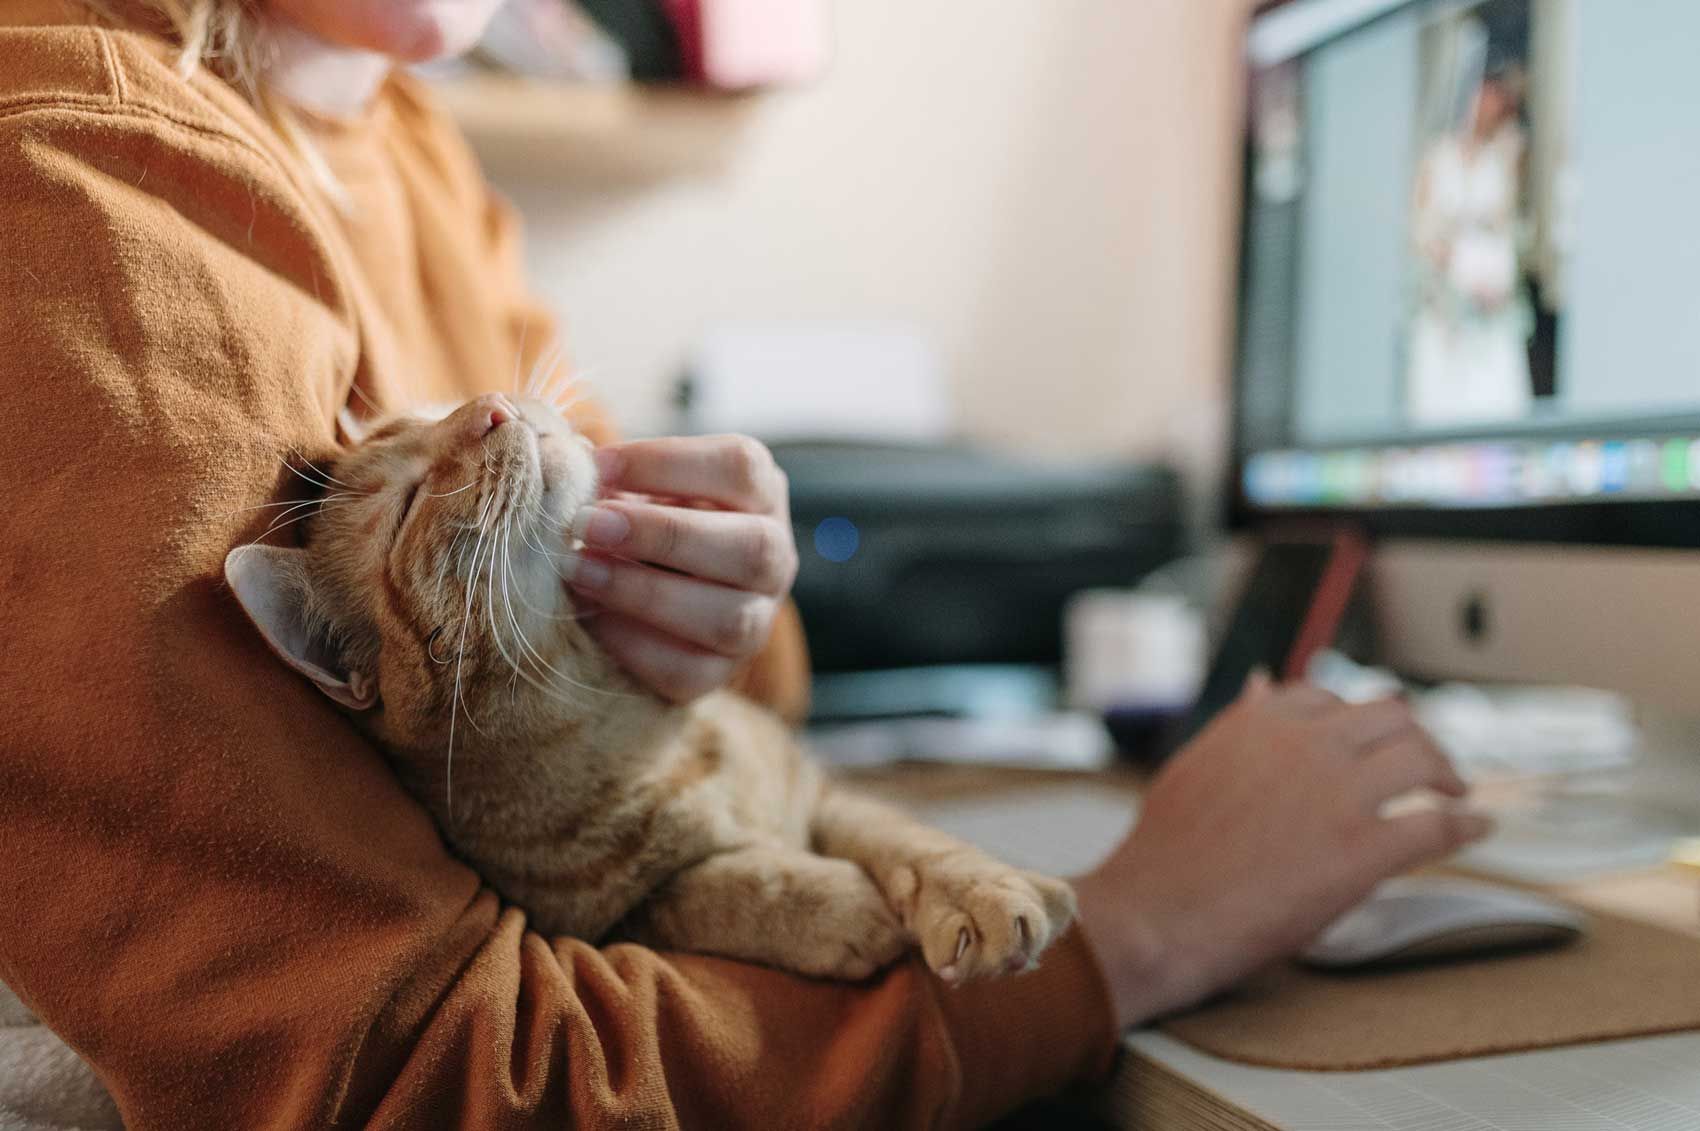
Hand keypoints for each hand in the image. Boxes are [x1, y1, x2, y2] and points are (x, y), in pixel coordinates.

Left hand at [568, 434, 797, 702]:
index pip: (740, 466)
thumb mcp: (638, 484)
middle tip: (586, 524)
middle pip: (751, 547)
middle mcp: (775, 558)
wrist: (646, 593)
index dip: (667, 462)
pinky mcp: (721, 672)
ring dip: (646, 593)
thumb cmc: (641, 519)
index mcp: (760, 493)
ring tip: (578, 571)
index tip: (597, 466)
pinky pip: (689, 671)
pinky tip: (590, 618)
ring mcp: (756, 621)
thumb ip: (610, 473)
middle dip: (663, 534)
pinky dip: (633, 644)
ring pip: (728, 619)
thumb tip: (560, 462)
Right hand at [1072, 676, 1491, 1028]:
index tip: (1371, 740)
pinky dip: (1466, 825)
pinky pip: (1436, 826)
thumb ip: (1238, 725)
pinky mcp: (1364, 851)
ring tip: (1457, 791)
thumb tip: (1262, 684)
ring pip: (1422, 758)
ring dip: (1448, 773)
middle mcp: (1306, 746)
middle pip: (1391, 717)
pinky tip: (1478, 828)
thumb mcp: (1195, 767)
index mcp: (1262, 723)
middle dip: (1416, 737)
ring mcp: (1338, 795)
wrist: (1158, 914)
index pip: (1331, 698)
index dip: (1359, 721)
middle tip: (1429, 765)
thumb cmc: (1166, 853)